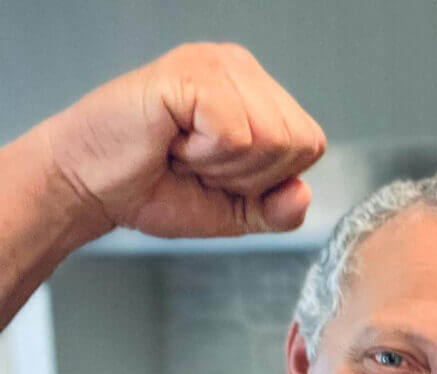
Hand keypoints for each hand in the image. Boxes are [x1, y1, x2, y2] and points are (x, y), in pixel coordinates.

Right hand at [43, 43, 325, 238]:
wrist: (92, 186)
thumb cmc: (157, 189)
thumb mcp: (235, 213)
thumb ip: (278, 212)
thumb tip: (303, 194)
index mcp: (259, 94)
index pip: (310, 145)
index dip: (271, 179)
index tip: (222, 173)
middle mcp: (243, 69)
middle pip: (296, 144)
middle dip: (250, 176)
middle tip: (198, 164)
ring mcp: (218, 63)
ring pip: (270, 140)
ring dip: (223, 166)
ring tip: (183, 150)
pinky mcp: (192, 73)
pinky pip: (235, 134)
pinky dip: (203, 155)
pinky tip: (171, 140)